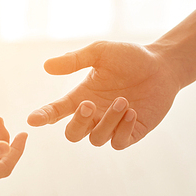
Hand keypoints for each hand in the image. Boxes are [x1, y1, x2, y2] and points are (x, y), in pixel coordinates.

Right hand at [27, 41, 180, 149]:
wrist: (162, 66)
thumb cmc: (129, 58)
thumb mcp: (100, 53)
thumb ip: (75, 60)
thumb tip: (47, 66)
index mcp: (81, 97)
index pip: (56, 111)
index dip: (43, 117)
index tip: (32, 120)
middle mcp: (94, 115)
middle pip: (73, 134)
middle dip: (78, 123)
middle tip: (89, 105)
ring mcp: (111, 126)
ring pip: (97, 138)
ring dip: (108, 121)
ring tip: (123, 100)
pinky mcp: (131, 133)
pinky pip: (118, 142)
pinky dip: (122, 129)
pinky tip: (132, 112)